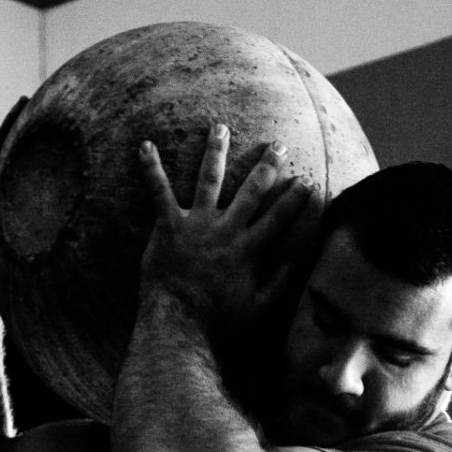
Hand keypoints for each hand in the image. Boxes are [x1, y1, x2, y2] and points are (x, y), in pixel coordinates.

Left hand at [138, 122, 320, 339]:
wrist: (179, 323)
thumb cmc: (217, 322)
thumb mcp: (257, 309)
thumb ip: (278, 285)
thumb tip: (295, 262)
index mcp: (248, 249)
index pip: (277, 218)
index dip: (294, 199)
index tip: (306, 182)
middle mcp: (226, 229)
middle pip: (251, 190)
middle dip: (267, 166)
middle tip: (278, 144)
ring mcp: (197, 224)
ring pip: (209, 179)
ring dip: (216, 151)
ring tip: (220, 127)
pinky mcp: (169, 226)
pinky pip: (159, 191)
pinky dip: (152, 167)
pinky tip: (146, 145)